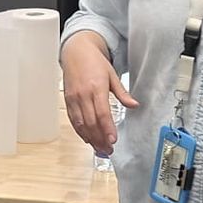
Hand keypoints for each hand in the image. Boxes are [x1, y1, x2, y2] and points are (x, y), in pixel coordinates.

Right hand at [61, 37, 138, 156]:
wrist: (75, 52)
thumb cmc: (94, 62)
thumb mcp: (112, 75)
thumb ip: (122, 93)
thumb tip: (135, 105)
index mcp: (96, 87)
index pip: (102, 112)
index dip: (107, 128)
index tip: (113, 140)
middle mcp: (83, 94)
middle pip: (91, 122)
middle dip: (100, 138)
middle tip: (109, 150)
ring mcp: (74, 98)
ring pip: (81, 124)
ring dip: (91, 138)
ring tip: (100, 149)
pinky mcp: (67, 101)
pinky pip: (73, 120)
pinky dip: (80, 131)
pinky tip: (88, 139)